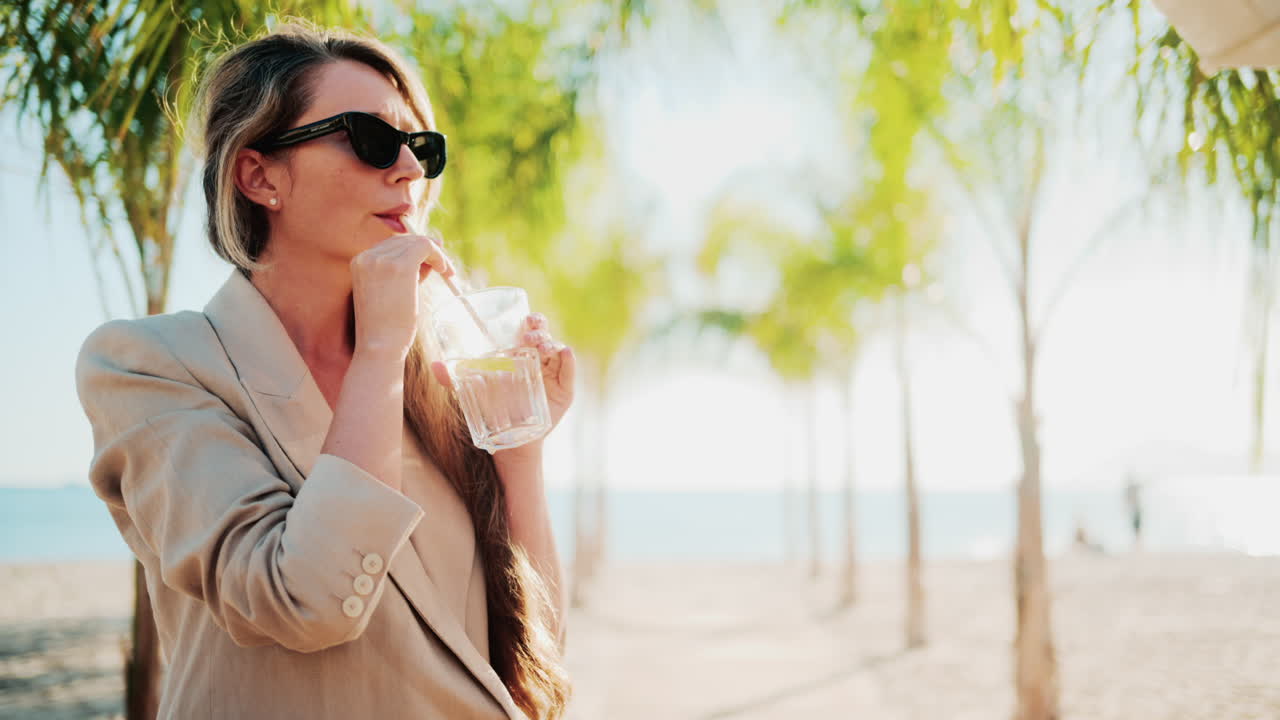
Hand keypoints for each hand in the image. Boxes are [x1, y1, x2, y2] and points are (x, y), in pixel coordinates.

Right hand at [350, 234, 452, 358]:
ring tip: (446, 271)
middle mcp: (368, 256)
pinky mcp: (401, 265)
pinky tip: (445, 271)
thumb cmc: (387, 326)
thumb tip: (427, 255)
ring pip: (417, 241)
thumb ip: (405, 272)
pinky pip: (426, 247)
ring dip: (436, 254)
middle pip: (404, 240)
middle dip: (427, 250)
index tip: (432, 261)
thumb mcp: (391, 292)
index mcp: (360, 262)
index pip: (391, 245)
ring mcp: (382, 259)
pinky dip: (439, 255)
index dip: (414, 250)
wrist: (380, 345)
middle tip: (444, 266)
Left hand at [430, 312, 575, 429]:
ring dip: (551, 342)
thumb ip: (455, 379)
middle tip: (530, 334)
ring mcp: (554, 373)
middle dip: (540, 328)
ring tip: (541, 347)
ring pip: (557, 349)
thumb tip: (434, 365)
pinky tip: (564, 353)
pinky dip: (569, 361)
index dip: (530, 320)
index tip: (524, 318)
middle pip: (545, 334)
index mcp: (521, 353)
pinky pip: (569, 371)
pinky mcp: (565, 390)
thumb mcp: (474, 393)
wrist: (512, 440)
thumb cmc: (494, 410)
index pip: (529, 328)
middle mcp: (540, 359)